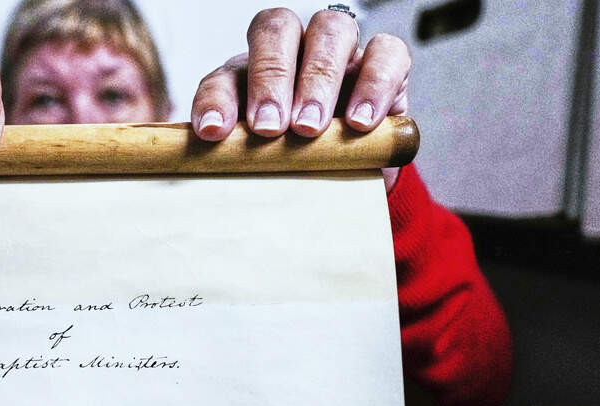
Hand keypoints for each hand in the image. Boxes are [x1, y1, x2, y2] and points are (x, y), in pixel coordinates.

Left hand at [190, 7, 410, 190]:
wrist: (349, 181)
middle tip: (270, 128)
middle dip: (271, 77)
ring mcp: (341, 53)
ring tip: (310, 128)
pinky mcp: (388, 65)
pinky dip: (374, 84)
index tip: (214, 133)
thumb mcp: (263, 165)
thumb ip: (237, 156)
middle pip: (277, 30)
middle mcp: (295, 51)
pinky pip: (387, 53)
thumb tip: (210, 161)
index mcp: (250, 75)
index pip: (226, 74)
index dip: (218, 99)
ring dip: (318, 79)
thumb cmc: (296, 165)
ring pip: (331, 30)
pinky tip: (360, 122)